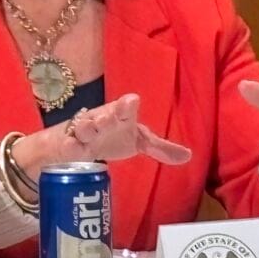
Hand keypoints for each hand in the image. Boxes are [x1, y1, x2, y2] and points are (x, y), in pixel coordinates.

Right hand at [58, 93, 191, 165]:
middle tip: (110, 119)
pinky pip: (69, 143)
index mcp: (122, 115)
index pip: (126, 107)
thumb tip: (188, 156)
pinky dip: (70, 144)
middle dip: (107, 117)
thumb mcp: (139, 141)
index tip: (132, 101)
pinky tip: (72, 145)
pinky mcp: (71, 144)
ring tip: (92, 129)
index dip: (127, 104)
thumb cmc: (115, 136)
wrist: (83, 143)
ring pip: (85, 127)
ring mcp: (86, 131)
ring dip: (87, 127)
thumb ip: (161, 148)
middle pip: (104, 116)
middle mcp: (103, 119)